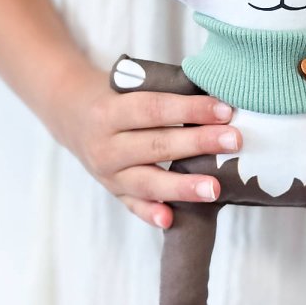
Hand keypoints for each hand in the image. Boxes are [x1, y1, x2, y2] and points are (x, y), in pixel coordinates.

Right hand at [49, 71, 240, 229]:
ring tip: (215, 188)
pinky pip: (134, 206)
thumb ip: (164, 92)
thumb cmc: (115, 95)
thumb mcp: (129, 85)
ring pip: (148, 182)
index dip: (190, 110)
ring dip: (183, 186)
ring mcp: (107, 174)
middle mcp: (105, 145)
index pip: (155, 109)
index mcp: (109, 111)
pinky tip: (171, 219)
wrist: (71, 115)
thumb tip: (215, 99)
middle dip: (198, 143)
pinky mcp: (113, 192)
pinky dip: (151, 214)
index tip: (224, 110)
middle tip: (234, 141)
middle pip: (156, 145)